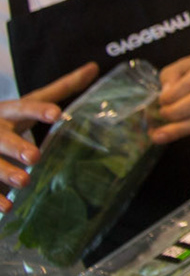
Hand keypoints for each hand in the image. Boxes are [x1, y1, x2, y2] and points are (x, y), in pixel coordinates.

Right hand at [0, 62, 98, 200]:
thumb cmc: (5, 119)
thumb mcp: (27, 103)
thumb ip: (60, 89)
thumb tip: (93, 67)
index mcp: (6, 112)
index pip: (22, 108)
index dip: (38, 109)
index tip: (56, 114)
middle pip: (1, 138)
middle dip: (16, 146)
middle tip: (35, 156)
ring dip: (5, 172)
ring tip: (24, 181)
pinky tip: (7, 208)